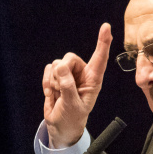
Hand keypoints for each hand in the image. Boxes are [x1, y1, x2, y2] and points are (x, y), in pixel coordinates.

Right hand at [42, 22, 112, 147]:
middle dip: (61, 71)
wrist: (59, 126)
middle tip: (60, 87)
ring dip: (53, 81)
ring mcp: (68, 74)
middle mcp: (81, 73)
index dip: (103, 42)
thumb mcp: (73, 105)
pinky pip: (48, 69)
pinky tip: (51, 93)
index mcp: (93, 80)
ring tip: (57, 94)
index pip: (100, 58)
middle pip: (69, 58)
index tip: (106, 27)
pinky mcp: (55, 76)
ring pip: (56, 64)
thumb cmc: (72, 118)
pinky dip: (46, 82)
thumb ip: (67, 86)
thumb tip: (60, 67)